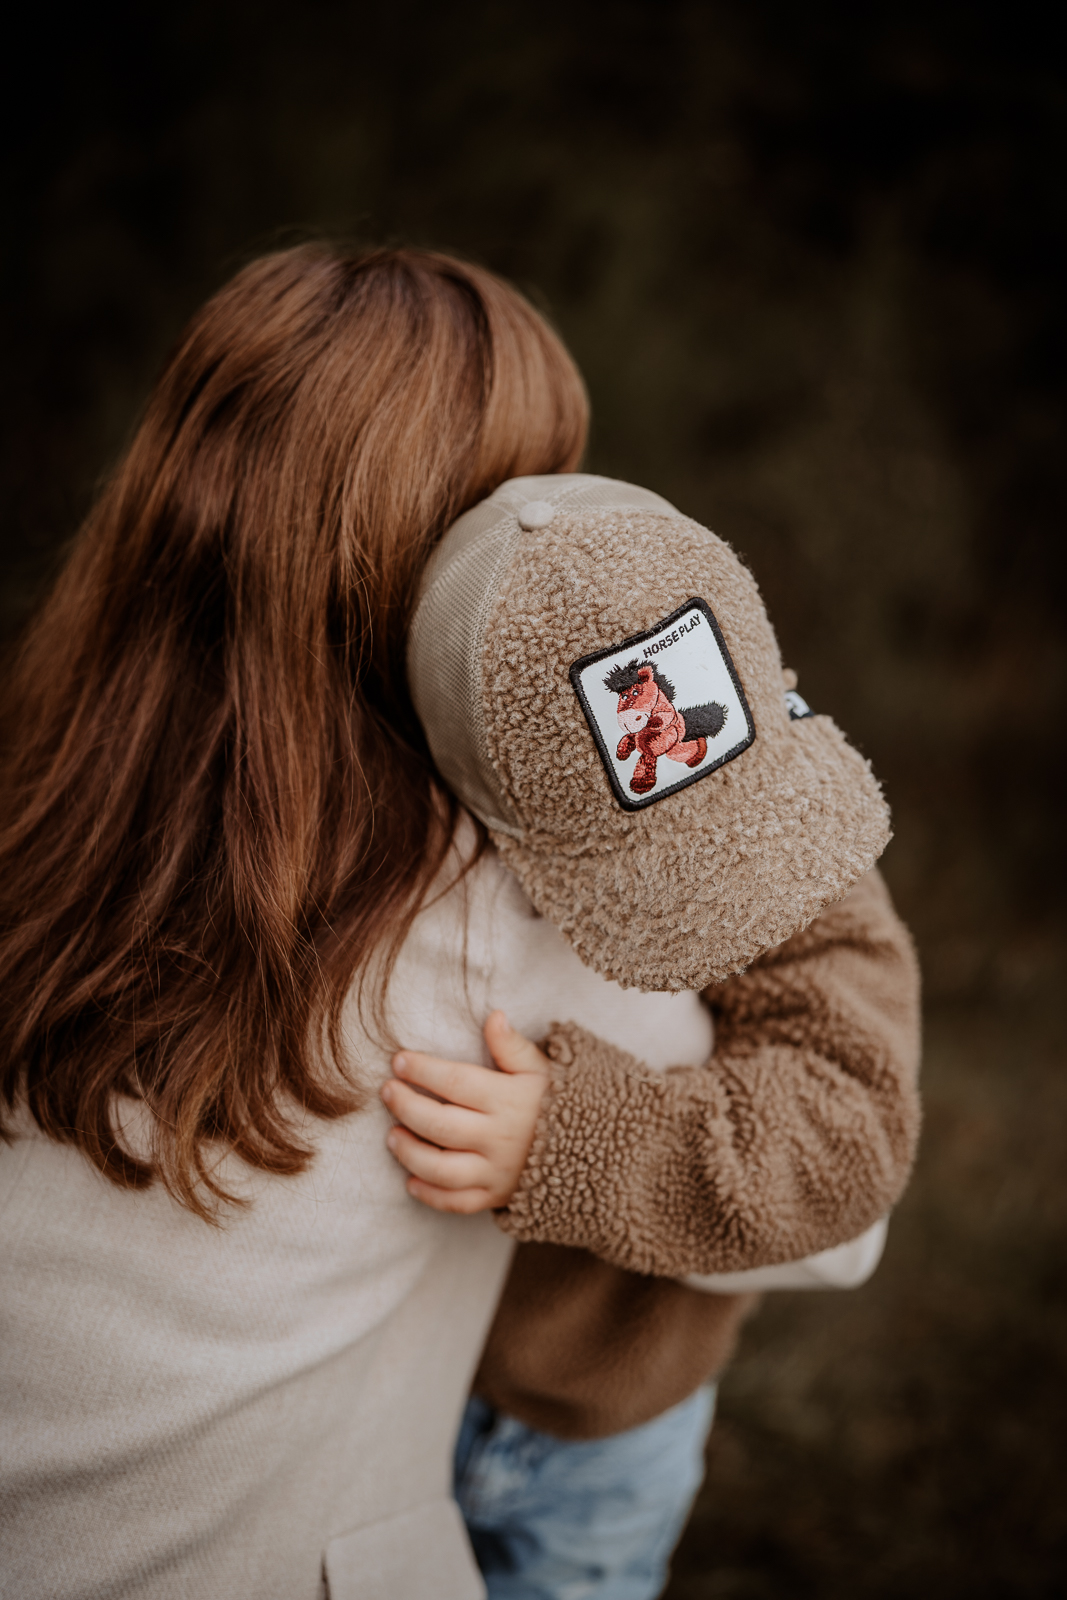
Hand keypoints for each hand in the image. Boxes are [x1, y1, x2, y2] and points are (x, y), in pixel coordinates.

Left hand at [379, 1011, 548, 1213]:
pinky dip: (430, 1194)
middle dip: (406, 1106)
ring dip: (409, 1152)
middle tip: (387, 1091)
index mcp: (509, 1100)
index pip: (456, 1083)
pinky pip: (456, 1202)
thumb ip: (513, 1046)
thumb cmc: (556, 1102)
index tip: (399, 1060)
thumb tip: (493, 1017)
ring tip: (392, 1135)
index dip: (423, 1070)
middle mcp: (499, 1138)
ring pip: (441, 1168)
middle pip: (440, 1124)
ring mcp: (497, 1172)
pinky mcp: (496, 1197)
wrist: (594, 1151)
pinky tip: (411, 1179)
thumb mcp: (542, 1069)